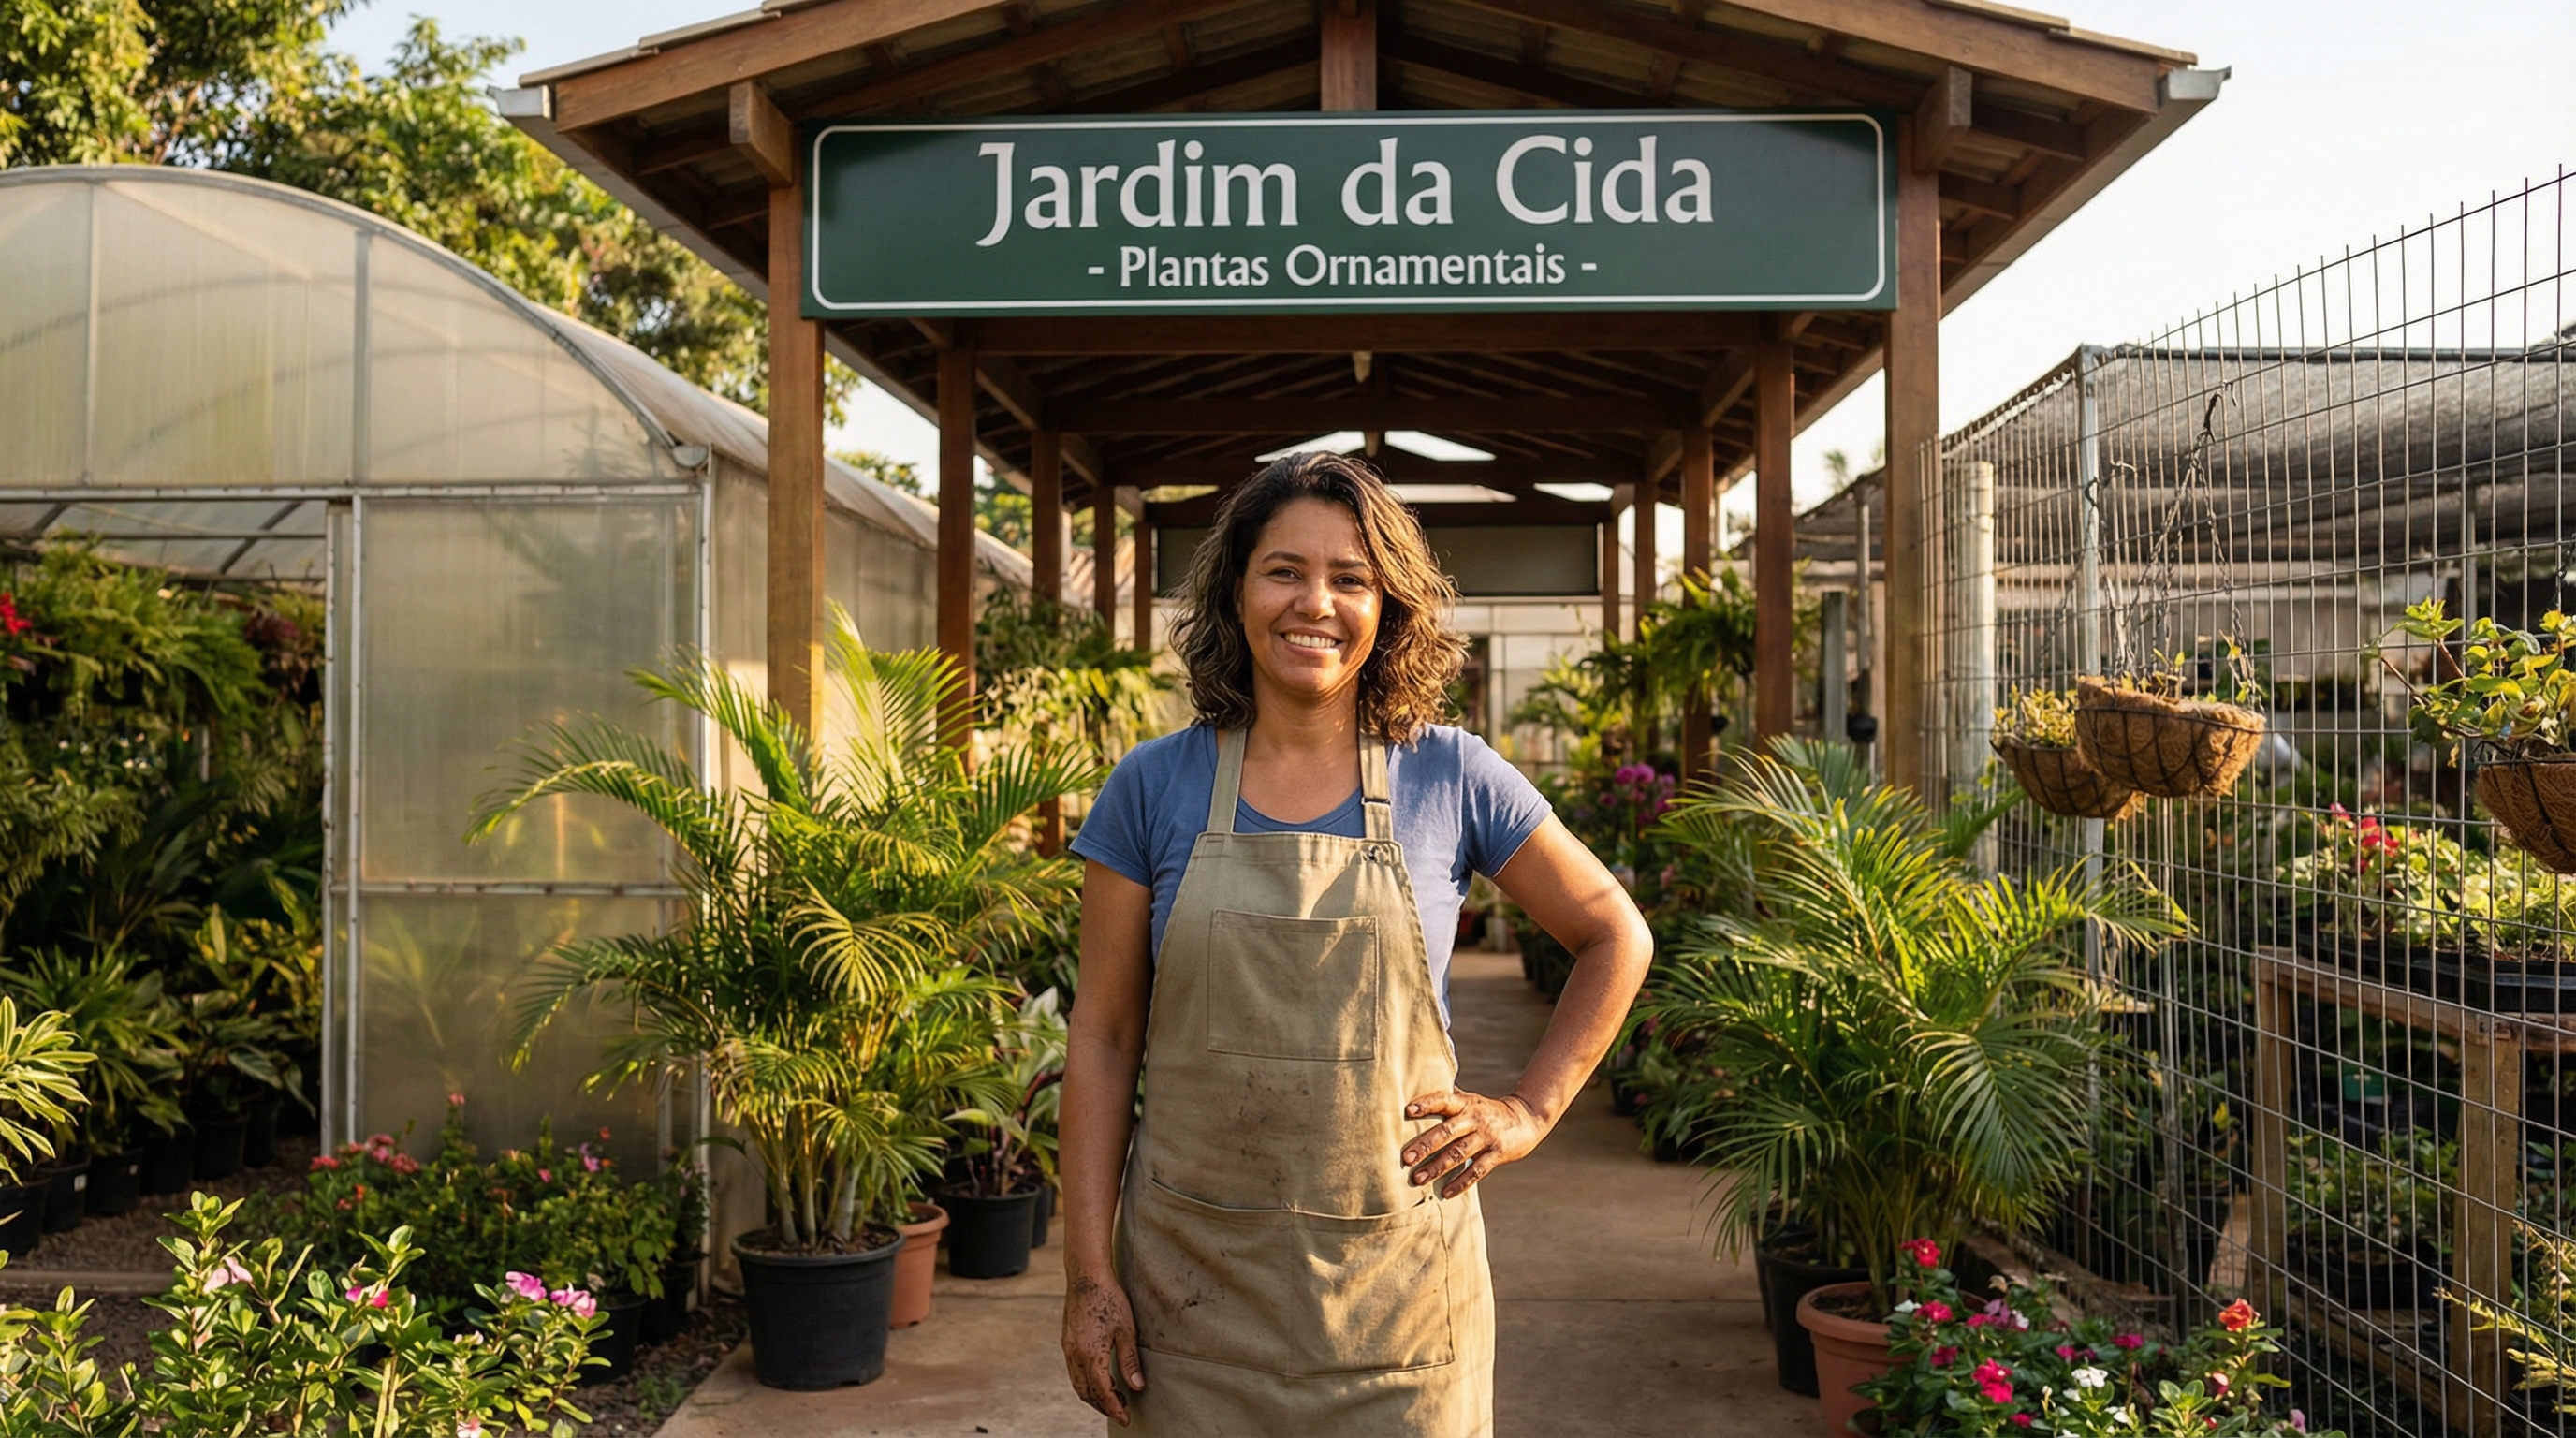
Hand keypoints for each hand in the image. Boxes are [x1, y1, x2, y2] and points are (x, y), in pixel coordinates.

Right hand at [1063, 1265, 1145, 1424]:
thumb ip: (1130, 1361)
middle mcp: (1075, 1355)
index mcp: (1091, 1354)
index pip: (1101, 1392)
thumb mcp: (1126, 1330)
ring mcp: (1068, 1349)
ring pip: (1078, 1384)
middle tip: (1122, 1411)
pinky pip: (1074, 1372)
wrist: (1087, 1277)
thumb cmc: (1110, 1299)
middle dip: (1103, 1406)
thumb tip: (1137, 1387)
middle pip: (1087, 1393)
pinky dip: (1086, 1383)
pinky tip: (1101, 1378)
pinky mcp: (1067, 1342)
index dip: (1114, 1408)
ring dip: (1093, 1396)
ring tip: (1114, 1397)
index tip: (1125, 1418)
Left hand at [1401, 1088, 1548, 1197]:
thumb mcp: (1471, 1100)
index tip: (1408, 1111)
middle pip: (1447, 1132)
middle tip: (1406, 1158)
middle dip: (1426, 1146)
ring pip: (1459, 1154)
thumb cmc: (1487, 1111)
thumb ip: (1449, 1100)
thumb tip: (1417, 1090)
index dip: (1426, 1104)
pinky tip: (1445, 1193)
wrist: (1526, 1119)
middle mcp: (1474, 1119)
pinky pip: (1477, 1171)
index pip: (1443, 1100)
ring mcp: (1486, 1137)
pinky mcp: (1497, 1154)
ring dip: (1437, 1168)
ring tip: (1418, 1178)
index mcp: (1465, 1104)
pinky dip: (1461, 1183)